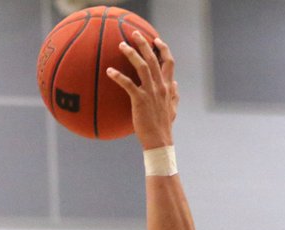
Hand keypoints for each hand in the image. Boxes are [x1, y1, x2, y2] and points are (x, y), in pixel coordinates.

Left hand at [106, 32, 177, 150]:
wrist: (159, 140)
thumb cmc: (164, 126)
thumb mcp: (173, 109)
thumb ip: (175, 95)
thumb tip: (176, 83)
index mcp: (168, 87)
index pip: (169, 62)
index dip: (163, 49)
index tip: (156, 39)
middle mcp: (161, 86)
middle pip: (154, 59)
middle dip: (145, 44)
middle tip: (134, 33)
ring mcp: (151, 92)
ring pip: (142, 67)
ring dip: (131, 54)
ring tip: (121, 45)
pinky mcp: (140, 100)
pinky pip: (128, 85)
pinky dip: (118, 76)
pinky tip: (109, 71)